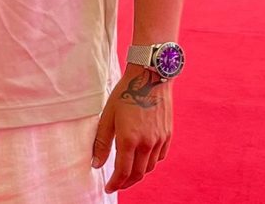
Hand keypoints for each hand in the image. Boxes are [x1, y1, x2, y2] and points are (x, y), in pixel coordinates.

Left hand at [92, 65, 172, 192]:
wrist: (151, 76)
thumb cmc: (126, 92)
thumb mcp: (108, 115)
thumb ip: (102, 141)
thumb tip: (96, 163)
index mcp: (129, 139)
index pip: (123, 172)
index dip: (115, 183)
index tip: (109, 188)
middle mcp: (147, 143)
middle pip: (137, 174)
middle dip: (126, 182)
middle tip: (117, 184)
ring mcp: (159, 140)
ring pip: (149, 167)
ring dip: (138, 173)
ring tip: (128, 172)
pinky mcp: (168, 135)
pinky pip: (160, 157)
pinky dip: (150, 162)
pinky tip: (143, 159)